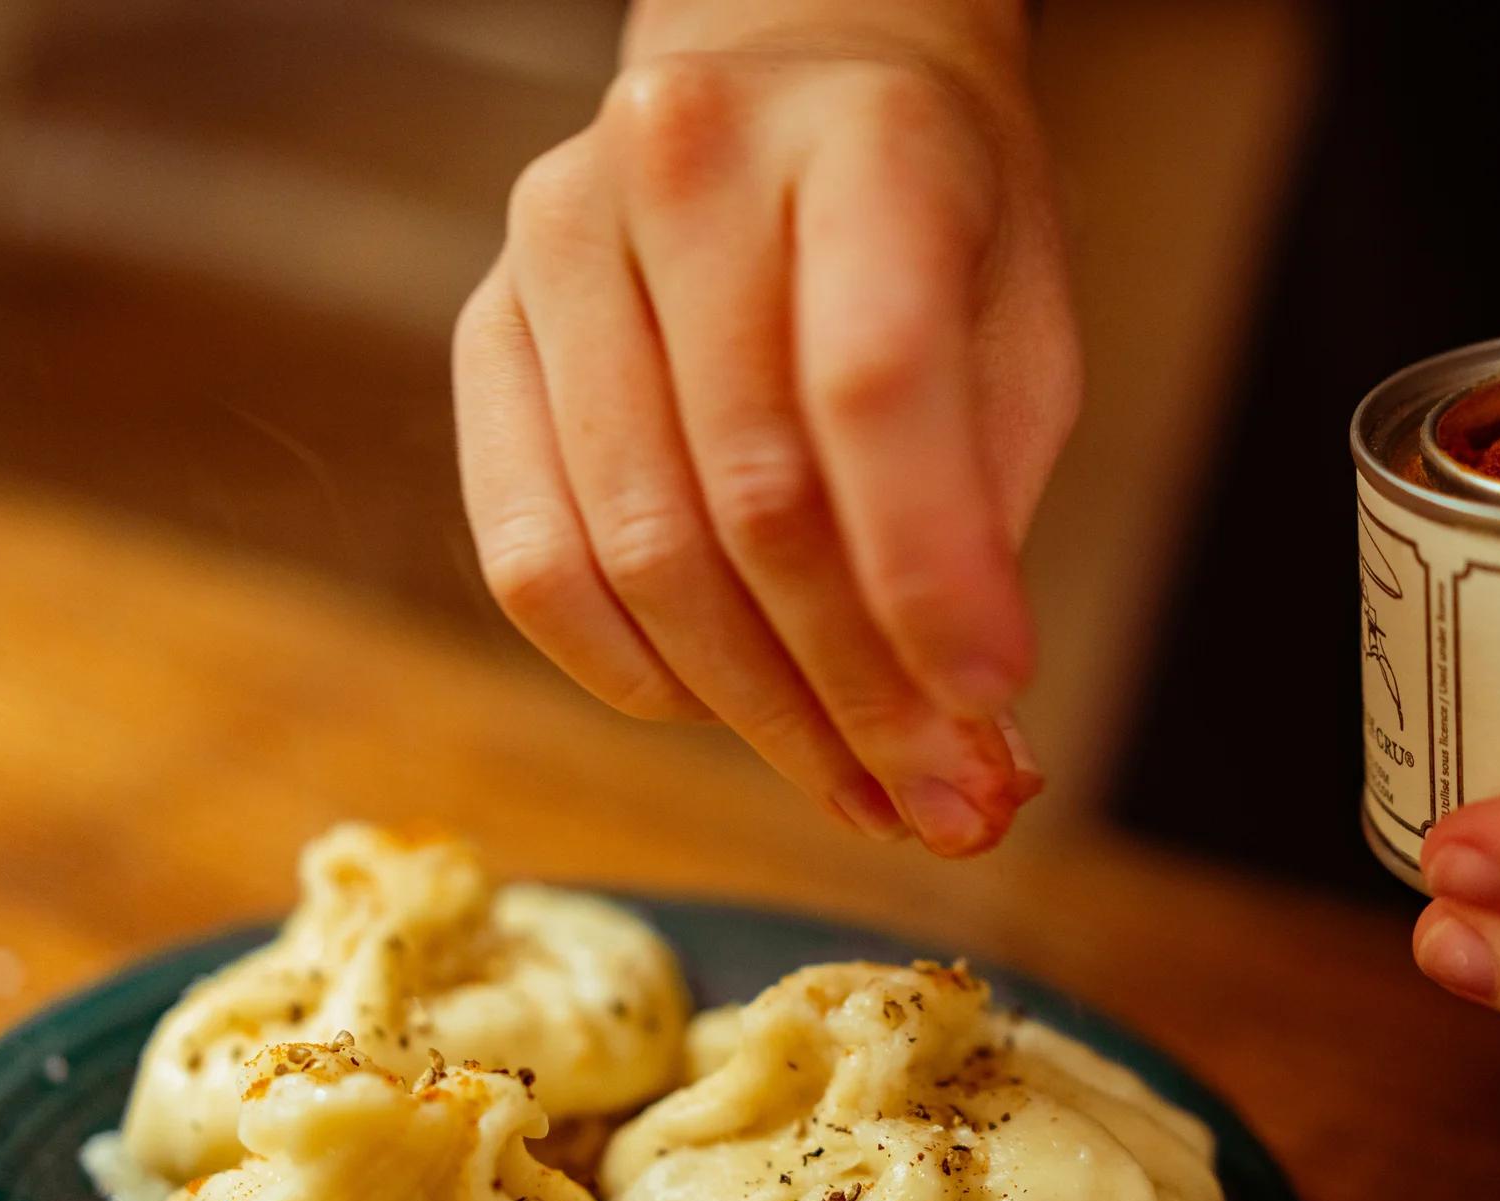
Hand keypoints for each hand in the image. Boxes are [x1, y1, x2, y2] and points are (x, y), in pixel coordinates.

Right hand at [454, 0, 1076, 856]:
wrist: (790, 93)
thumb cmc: (928, 227)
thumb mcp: (1014, 332)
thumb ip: (982, 521)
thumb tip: (971, 758)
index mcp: (860, 140)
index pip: (873, 383)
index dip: (928, 573)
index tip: (993, 707)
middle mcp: (683, 165)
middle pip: (754, 498)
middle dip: (857, 691)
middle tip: (939, 807)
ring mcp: (559, 244)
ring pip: (641, 550)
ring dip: (757, 714)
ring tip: (854, 788)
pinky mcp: (485, 329)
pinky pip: (532, 560)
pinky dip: (633, 673)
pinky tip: (720, 712)